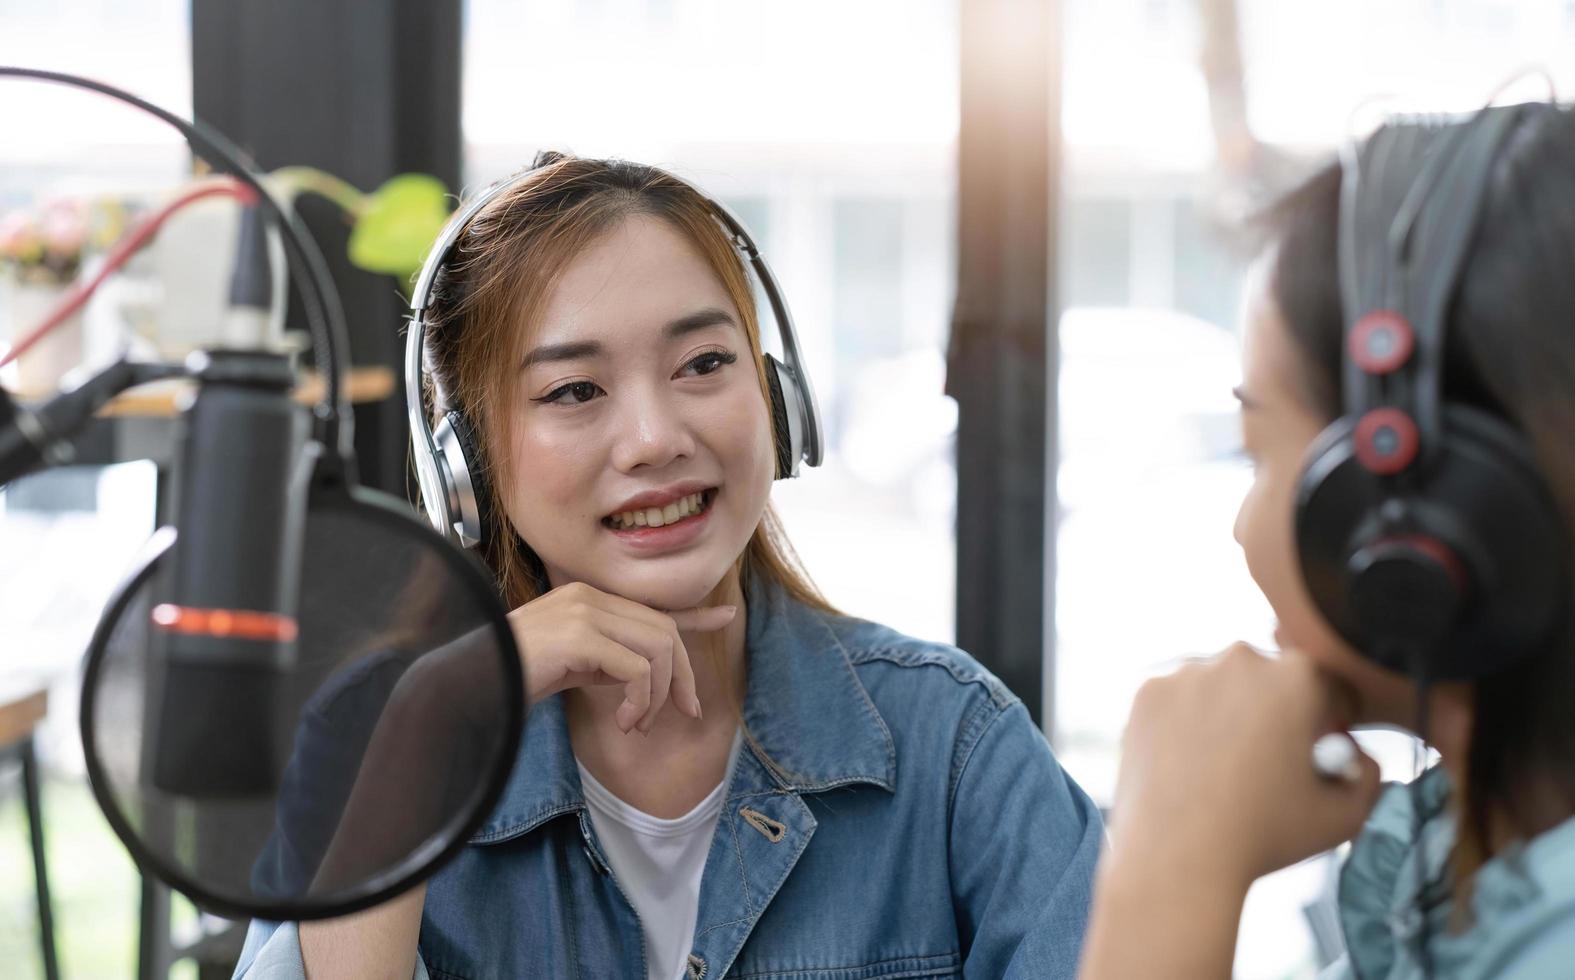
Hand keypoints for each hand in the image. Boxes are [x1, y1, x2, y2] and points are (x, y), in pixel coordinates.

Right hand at [506, 581, 735, 733]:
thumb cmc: (515, 678)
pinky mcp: (580, 635)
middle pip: (665, 632)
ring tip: (635, 724)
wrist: (469, 683)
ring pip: (659, 649)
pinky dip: (640, 702)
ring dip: (657, 696)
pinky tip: (622, 722)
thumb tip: (651, 678)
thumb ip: (610, 660)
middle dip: (681, 678)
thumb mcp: (575, 666)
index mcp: (588, 599)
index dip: (694, 615)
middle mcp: (589, 597)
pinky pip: (638, 670)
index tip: (727, 616)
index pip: (652, 605)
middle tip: (681, 714)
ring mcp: (585, 612)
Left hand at [1110, 642, 1383, 886]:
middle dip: (1277, 712)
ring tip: (1223, 767)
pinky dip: (1184, 722)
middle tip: (1267, 762)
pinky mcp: (1147, 691)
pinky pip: (1178, 699)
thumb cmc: (1264, 837)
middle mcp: (1240, 659)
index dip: (1332, 722)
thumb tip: (1356, 753)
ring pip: (1220, 686)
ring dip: (1228, 713)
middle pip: (1272, 680)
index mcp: (1298, 677)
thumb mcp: (1345, 815)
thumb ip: (1369, 774)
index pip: (1329, 689)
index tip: (1319, 751)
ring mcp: (1186, 671)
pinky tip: (1188, 763)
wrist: (1177, 857)